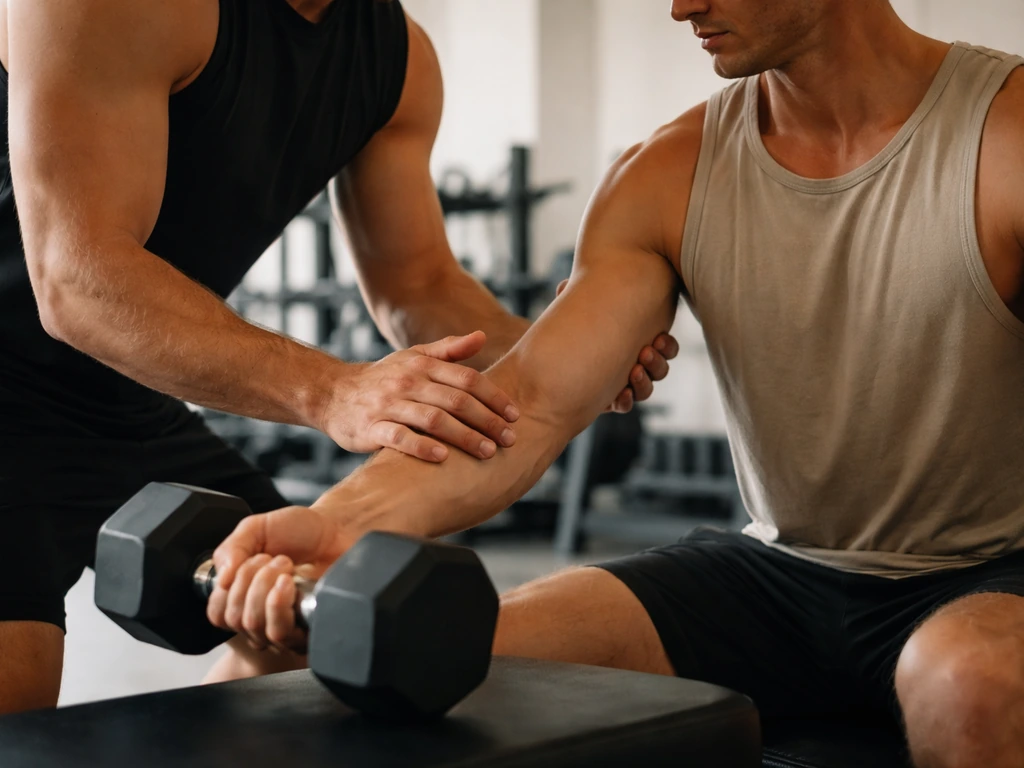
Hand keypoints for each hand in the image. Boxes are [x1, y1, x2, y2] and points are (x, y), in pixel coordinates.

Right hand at [207, 506, 348, 653]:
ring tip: (285, 569)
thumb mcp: (255, 529)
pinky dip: (279, 603)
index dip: (229, 587)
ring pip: (257, 628)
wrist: (337, 529)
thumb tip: (221, 580)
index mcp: (244, 597)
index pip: (218, 614)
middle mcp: (263, 617)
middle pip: (237, 619)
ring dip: (266, 589)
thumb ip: (230, 549)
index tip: (250, 560)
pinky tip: (291, 584)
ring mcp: (285, 626)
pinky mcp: (306, 632)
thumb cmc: (300, 531)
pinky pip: (281, 633)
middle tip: (274, 560)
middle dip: (252, 580)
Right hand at [323, 331, 519, 461]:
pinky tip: (443, 458)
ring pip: (433, 419)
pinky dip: (422, 447)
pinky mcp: (371, 428)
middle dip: (487, 420)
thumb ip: (448, 349)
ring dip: (464, 436)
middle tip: (510, 439)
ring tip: (487, 452)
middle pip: (456, 400)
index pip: (467, 379)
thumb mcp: (413, 357)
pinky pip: (399, 437)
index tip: (515, 415)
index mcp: (422, 365)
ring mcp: (388, 405)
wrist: (332, 393)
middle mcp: (408, 382)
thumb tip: (482, 335)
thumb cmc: (383, 377)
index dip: (495, 397)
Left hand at [554, 280, 678, 412]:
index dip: (667, 346)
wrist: (552, 362)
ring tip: (633, 371)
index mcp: (637, 342)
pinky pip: (625, 405)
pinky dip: (626, 401)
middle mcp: (635, 365)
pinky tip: (620, 394)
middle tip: (645, 351)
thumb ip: (573, 296)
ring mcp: (623, 385)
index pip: (664, 347)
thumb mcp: (575, 310)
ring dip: (644, 382)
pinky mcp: (609, 401)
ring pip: (646, 389)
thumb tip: (564, 286)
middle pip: (660, 369)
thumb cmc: (570, 329)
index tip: (658, 338)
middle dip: (657, 362)